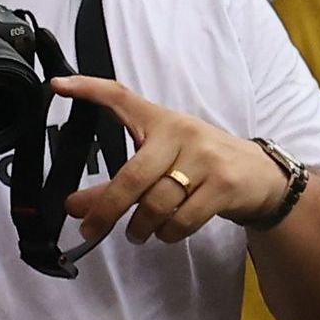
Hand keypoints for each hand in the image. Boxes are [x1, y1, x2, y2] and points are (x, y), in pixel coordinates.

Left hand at [52, 74, 291, 244]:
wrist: (260, 175)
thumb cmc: (202, 165)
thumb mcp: (162, 162)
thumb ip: (119, 182)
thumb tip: (74, 207)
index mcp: (161, 120)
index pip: (120, 96)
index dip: (89, 90)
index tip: (58, 85)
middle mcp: (181, 134)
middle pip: (132, 176)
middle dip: (106, 208)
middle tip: (89, 229)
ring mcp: (204, 159)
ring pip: (156, 203)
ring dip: (141, 227)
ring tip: (138, 233)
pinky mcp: (223, 185)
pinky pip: (182, 219)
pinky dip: (168, 233)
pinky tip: (167, 231)